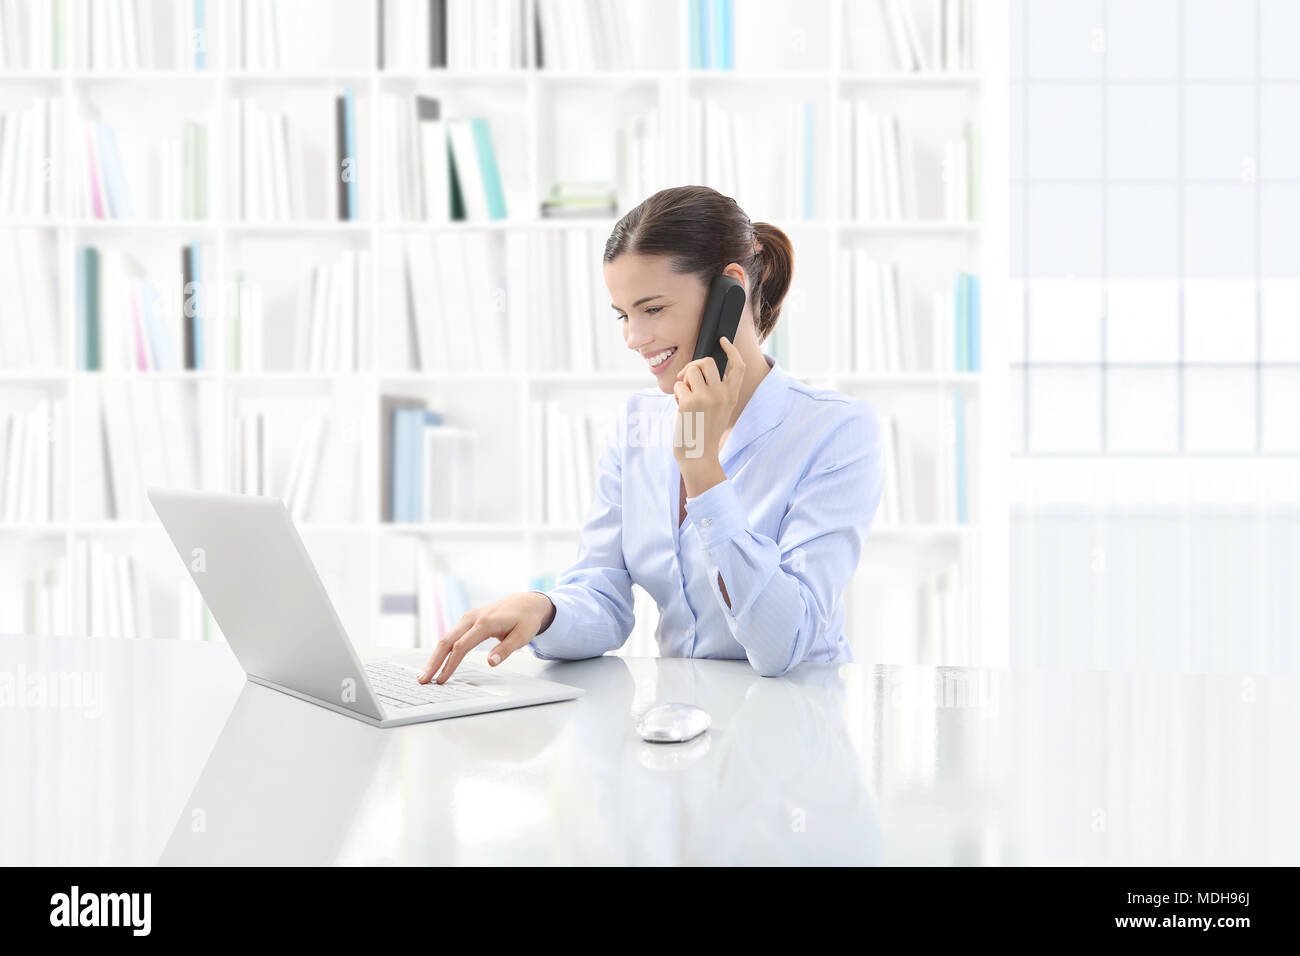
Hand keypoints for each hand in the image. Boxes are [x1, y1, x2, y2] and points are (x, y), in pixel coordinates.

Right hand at [419, 591, 554, 683]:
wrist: (526, 603)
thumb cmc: (525, 620)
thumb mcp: (522, 636)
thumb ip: (505, 649)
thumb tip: (491, 662)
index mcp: (485, 622)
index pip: (461, 646)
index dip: (450, 664)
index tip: (442, 679)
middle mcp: (472, 618)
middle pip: (447, 641)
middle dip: (433, 661)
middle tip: (422, 679)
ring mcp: (468, 618)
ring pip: (446, 638)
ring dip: (435, 657)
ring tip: (426, 674)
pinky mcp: (467, 621)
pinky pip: (452, 636)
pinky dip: (442, 650)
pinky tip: (436, 662)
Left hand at [672, 336, 744, 474]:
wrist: (699, 457)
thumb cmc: (705, 434)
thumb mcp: (720, 411)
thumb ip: (716, 392)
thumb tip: (698, 370)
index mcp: (732, 396)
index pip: (738, 366)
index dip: (731, 350)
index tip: (723, 341)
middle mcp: (722, 394)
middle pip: (707, 362)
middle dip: (694, 365)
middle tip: (686, 377)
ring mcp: (706, 397)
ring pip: (690, 370)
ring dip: (683, 380)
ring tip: (684, 396)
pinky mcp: (689, 402)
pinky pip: (678, 385)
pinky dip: (676, 394)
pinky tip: (681, 409)